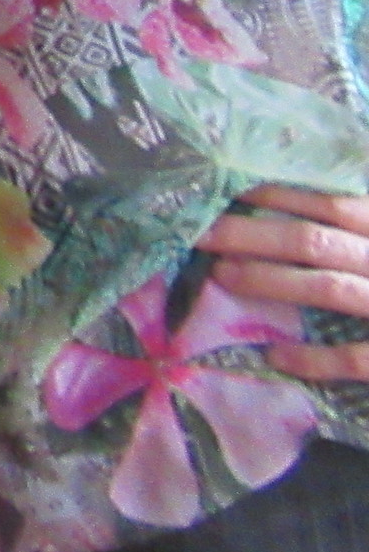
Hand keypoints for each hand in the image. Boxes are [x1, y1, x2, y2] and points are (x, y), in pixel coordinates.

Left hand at [197, 184, 368, 380]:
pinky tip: (276, 355)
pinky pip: (358, 358)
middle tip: (198, 231)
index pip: (330, 205)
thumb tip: (313, 201)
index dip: (276, 197)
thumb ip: (362, 222)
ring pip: (331, 289)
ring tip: (221, 275)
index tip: (225, 192)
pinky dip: (316, 358)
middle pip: (315, 242)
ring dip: (272, 281)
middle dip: (251, 235)